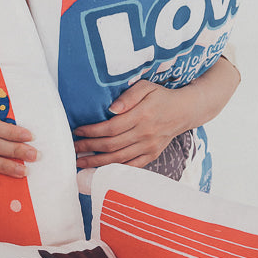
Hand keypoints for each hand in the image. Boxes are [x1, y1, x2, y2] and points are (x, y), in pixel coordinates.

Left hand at [73, 80, 187, 169]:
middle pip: (111, 145)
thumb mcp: (146, 87)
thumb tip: (111, 109)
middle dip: (89, 147)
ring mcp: (149, 147)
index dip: (92, 131)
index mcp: (142, 116)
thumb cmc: (160, 96)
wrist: (184, 110)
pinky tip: (100, 170)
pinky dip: (115, 169)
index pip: (111, 127)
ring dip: (97, 162)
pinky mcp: (152, 155)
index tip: (77, 131)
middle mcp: (145, 134)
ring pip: (119, 158)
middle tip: (73, 148)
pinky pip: (131, 166)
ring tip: (80, 162)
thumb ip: (128, 96)